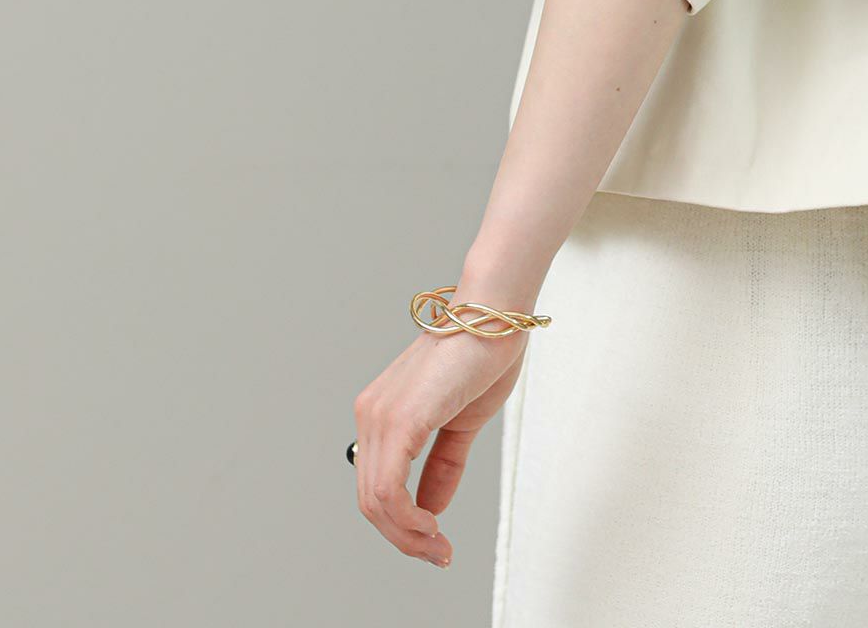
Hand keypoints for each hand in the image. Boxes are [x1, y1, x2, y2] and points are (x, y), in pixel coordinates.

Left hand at [352, 313, 529, 568]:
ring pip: (376, 501)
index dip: (402, 525)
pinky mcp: (399, 419)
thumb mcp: (462, 422)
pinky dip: (407, 519)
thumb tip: (431, 507)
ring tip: (438, 546)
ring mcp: (380, 415)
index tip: (435, 543)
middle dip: (405, 539)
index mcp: (382, 412)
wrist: (496, 312)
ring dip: (407, 536)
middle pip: (371, 501)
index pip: (377, 485)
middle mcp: (371, 414)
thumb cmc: (482, 354)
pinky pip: (388, 488)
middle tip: (438, 554)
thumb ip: (444, 465)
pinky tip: (431, 525)